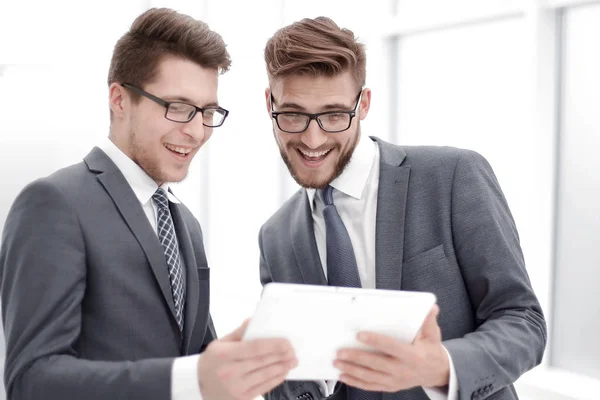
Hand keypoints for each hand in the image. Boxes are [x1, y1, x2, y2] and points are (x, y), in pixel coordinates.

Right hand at [198, 319, 297, 399]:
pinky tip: (282, 372)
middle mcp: (230, 371)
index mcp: (225, 354)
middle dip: (281, 355)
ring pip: (266, 375)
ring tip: (292, 361)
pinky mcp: (242, 397)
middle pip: (263, 361)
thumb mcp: (220, 342)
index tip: (286, 342)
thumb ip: (239, 332)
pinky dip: (276, 379)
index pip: (254, 348)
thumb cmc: (211, 361)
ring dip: (282, 367)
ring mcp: (237, 387)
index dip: (273, 345)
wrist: (198, 384)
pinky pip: (264, 387)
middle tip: (293, 350)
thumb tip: (254, 321)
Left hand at [334, 304, 448, 391]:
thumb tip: (430, 307)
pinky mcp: (390, 386)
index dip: (375, 341)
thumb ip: (428, 321)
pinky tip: (344, 376)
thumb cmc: (431, 351)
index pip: (391, 347)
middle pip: (376, 364)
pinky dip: (356, 382)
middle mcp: (402, 370)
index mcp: (412, 356)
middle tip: (340, 352)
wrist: (436, 372)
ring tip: (337, 363)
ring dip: (352, 370)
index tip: (360, 335)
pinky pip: (370, 386)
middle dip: (356, 358)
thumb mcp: (433, 335)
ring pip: (370, 377)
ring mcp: (395, 380)